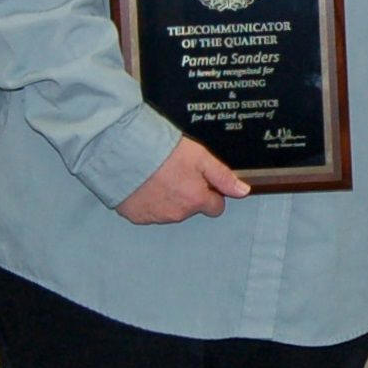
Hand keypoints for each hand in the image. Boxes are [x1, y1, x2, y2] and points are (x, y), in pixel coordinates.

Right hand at [117, 136, 250, 223]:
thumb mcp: (200, 157)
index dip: (210, 192)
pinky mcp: (136, 216)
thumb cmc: (162, 151)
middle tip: (176, 172)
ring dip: (168, 197)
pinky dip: (148, 201)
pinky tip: (144, 183)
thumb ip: (222, 176)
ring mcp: (156, 217)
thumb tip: (243, 191)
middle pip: (191, 208)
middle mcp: (177, 213)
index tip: (201, 181)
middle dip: (188, 194)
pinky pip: (148, 212)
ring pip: (170, 211)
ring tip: (157, 175)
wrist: (125, 153)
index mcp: (195, 200)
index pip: (215, 207)